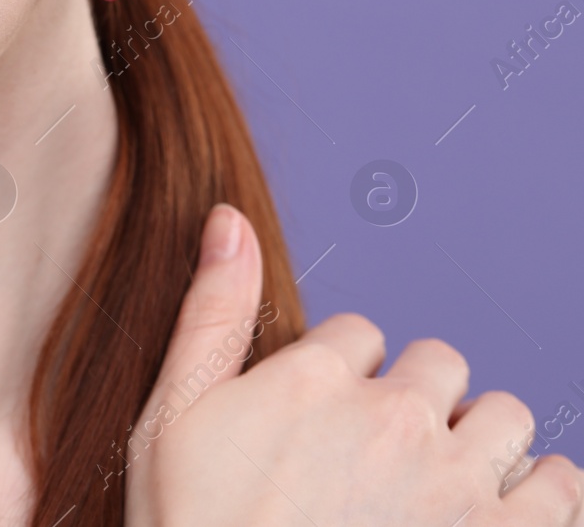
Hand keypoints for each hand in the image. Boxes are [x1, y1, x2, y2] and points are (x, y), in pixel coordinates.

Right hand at [124, 203, 581, 525]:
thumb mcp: (171, 418)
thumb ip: (210, 313)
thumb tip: (227, 218)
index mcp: (314, 378)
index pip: (359, 335)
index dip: (338, 377)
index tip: (319, 425)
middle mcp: (392, 417)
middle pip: (438, 365)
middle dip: (413, 403)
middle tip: (376, 462)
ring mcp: (454, 481)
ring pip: (505, 416)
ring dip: (479, 442)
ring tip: (436, 488)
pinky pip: (563, 486)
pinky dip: (540, 493)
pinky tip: (494, 514)